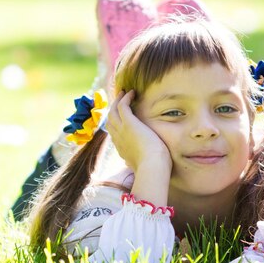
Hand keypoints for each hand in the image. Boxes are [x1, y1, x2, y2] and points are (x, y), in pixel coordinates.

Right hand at [106, 90, 171, 204]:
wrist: (152, 168)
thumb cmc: (154, 170)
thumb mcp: (145, 166)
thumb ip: (140, 163)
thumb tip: (140, 165)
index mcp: (122, 150)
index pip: (115, 134)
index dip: (116, 125)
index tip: (122, 119)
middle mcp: (119, 140)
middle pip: (110, 121)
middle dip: (113, 110)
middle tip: (119, 101)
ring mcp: (122, 131)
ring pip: (113, 112)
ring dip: (117, 101)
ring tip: (124, 92)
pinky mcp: (129, 124)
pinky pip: (122, 106)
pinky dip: (124, 98)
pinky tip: (131, 92)